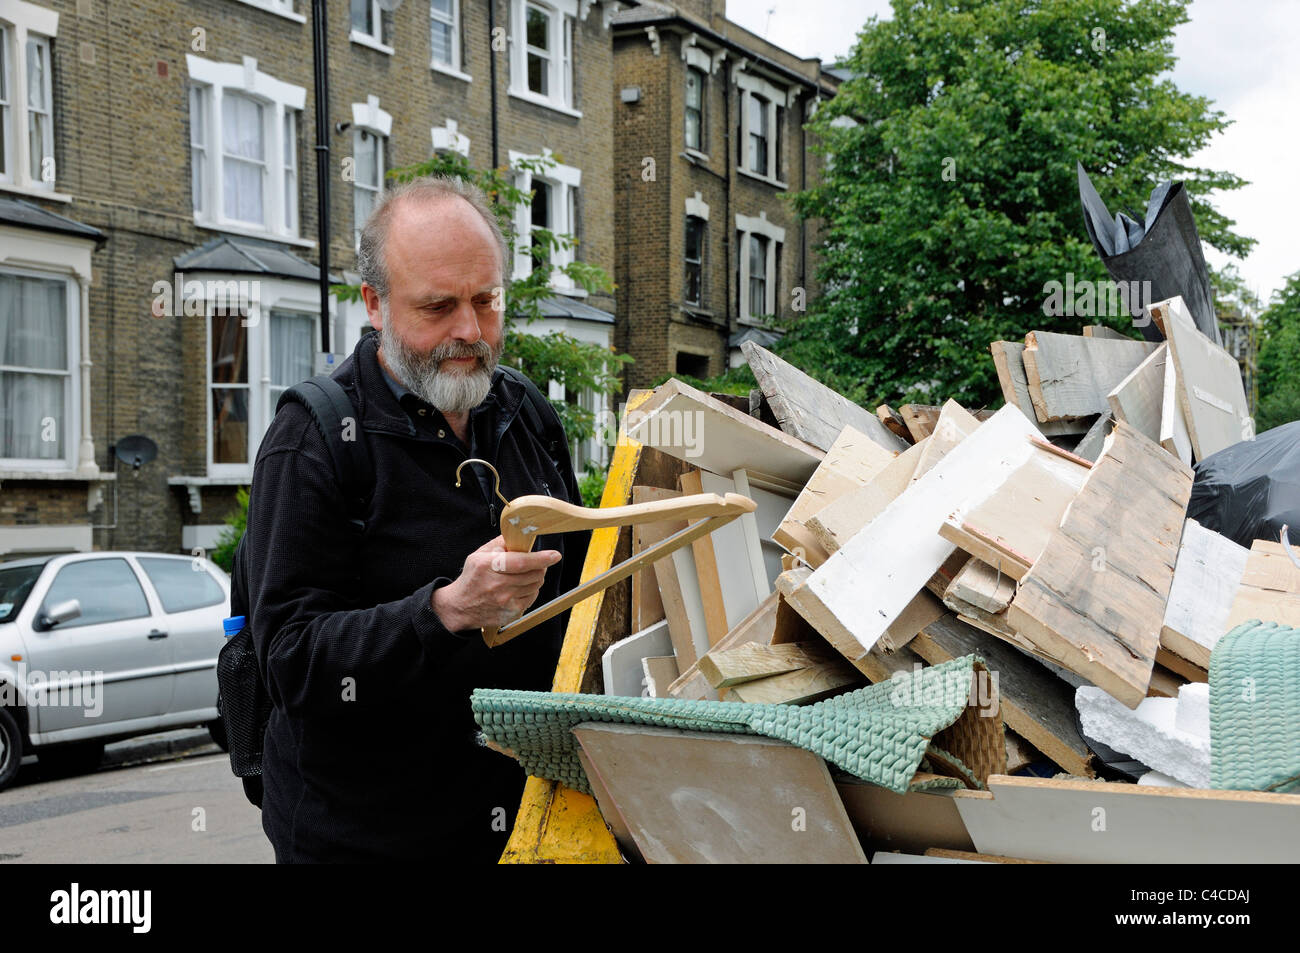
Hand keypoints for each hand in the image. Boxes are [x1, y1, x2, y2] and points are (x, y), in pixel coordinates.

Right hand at [431, 535, 561, 632]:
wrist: (460, 607)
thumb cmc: (472, 578)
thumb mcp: (479, 555)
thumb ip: (500, 543)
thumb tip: (520, 535)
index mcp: (489, 566)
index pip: (522, 562)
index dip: (542, 558)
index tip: (555, 555)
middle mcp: (498, 584)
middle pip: (534, 574)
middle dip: (540, 566)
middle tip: (536, 563)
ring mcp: (505, 601)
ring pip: (536, 585)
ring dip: (535, 578)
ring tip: (523, 575)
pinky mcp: (511, 612)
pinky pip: (532, 597)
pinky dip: (531, 590)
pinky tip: (519, 588)